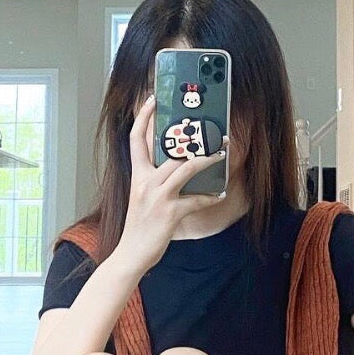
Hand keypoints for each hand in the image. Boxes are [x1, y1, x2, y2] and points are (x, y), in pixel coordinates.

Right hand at [115, 94, 228, 275]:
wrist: (131, 253)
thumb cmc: (138, 227)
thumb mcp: (141, 197)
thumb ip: (153, 180)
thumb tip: (176, 166)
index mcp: (137, 176)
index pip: (136, 139)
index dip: (143, 117)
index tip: (153, 101)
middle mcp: (145, 182)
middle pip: (170, 150)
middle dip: (194, 139)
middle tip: (213, 132)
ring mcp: (157, 197)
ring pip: (186, 168)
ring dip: (208, 160)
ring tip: (222, 154)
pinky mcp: (170, 212)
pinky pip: (195, 199)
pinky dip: (210, 197)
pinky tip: (219, 195)